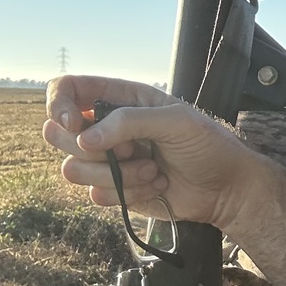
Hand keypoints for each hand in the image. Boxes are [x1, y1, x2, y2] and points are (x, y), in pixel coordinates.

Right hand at [43, 75, 268, 228]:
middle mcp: (108, 128)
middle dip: (91, 148)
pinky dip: (128, 194)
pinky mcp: (115, 190)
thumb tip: (85, 138)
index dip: (58, 103)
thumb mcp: (176, 121)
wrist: (226, 188)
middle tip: (131, 149)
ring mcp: (108, 161)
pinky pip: (96, 196)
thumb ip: (129, 122)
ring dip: (118, 174)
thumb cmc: (207, 145)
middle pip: (58, 134)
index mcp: (121, 99)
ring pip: (73, 169)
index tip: (73, 123)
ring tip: (153, 169)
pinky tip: (156, 186)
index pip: (67, 89)